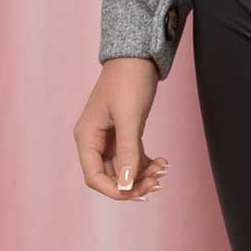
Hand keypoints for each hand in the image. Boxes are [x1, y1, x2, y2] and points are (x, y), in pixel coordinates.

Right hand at [74, 58, 169, 201]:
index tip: (137, 194)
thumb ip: (127, 151)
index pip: (93, 176)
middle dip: (133, 183)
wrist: (138, 56)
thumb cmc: (128, 80)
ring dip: (142, 174)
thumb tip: (126, 185)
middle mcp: (95, 140)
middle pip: (110, 175)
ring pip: (124, 168)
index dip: (114, 190)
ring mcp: (110, 137)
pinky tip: (162, 162)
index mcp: (87, 137)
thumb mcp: (129, 117)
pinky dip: (146, 163)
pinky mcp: (124, 132)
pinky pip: (133, 157)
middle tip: (157, 183)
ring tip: (163, 171)